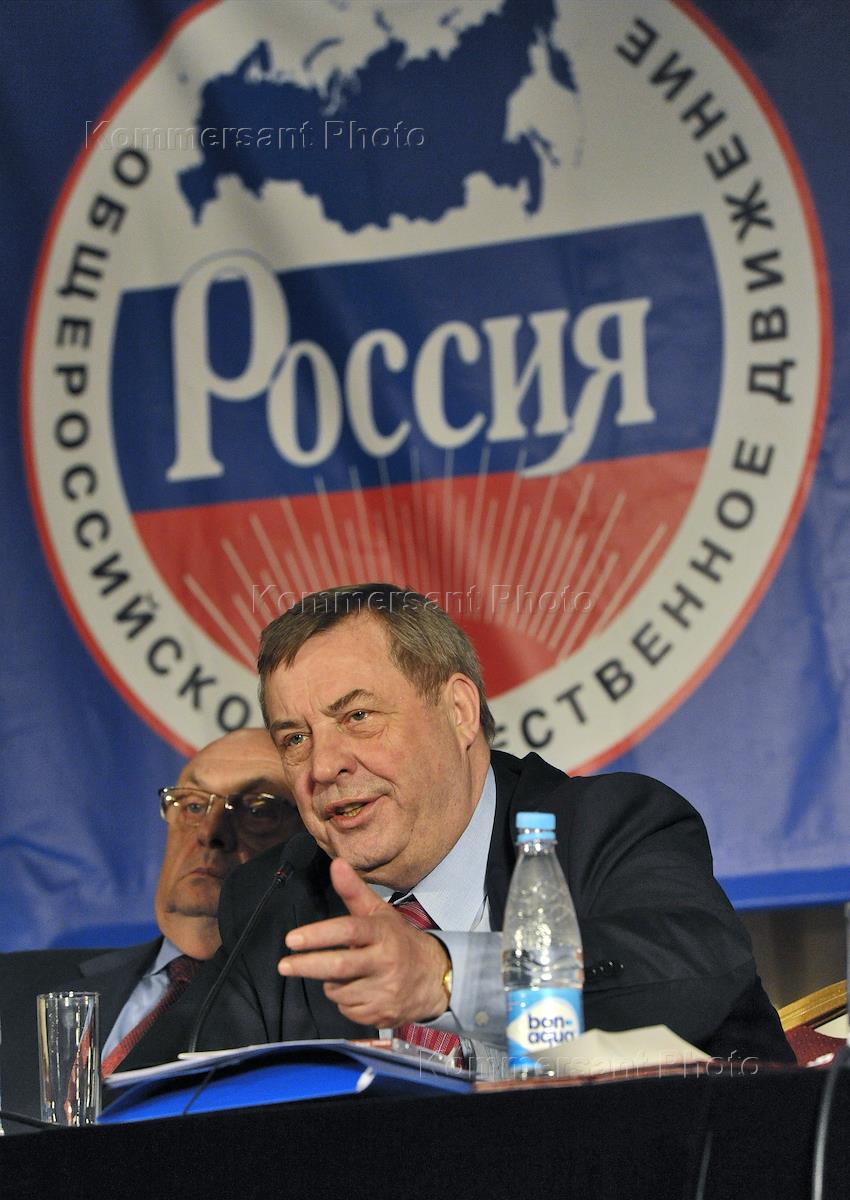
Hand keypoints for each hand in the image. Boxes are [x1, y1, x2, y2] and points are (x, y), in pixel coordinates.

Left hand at [278, 858, 450, 1027]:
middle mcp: (385, 961)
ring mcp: (385, 991)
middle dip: (307, 966)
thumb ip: (354, 890)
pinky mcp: (383, 1014)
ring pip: (339, 991)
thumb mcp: (379, 913)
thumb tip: (336, 863)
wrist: (435, 977)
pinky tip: (357, 990)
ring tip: (343, 974)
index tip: (291, 940)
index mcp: (382, 933)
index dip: (317, 935)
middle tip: (284, 965)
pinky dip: (344, 1002)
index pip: (347, 931)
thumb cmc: (399, 940)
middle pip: (339, 967)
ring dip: (330, 983)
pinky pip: (348, 1011)